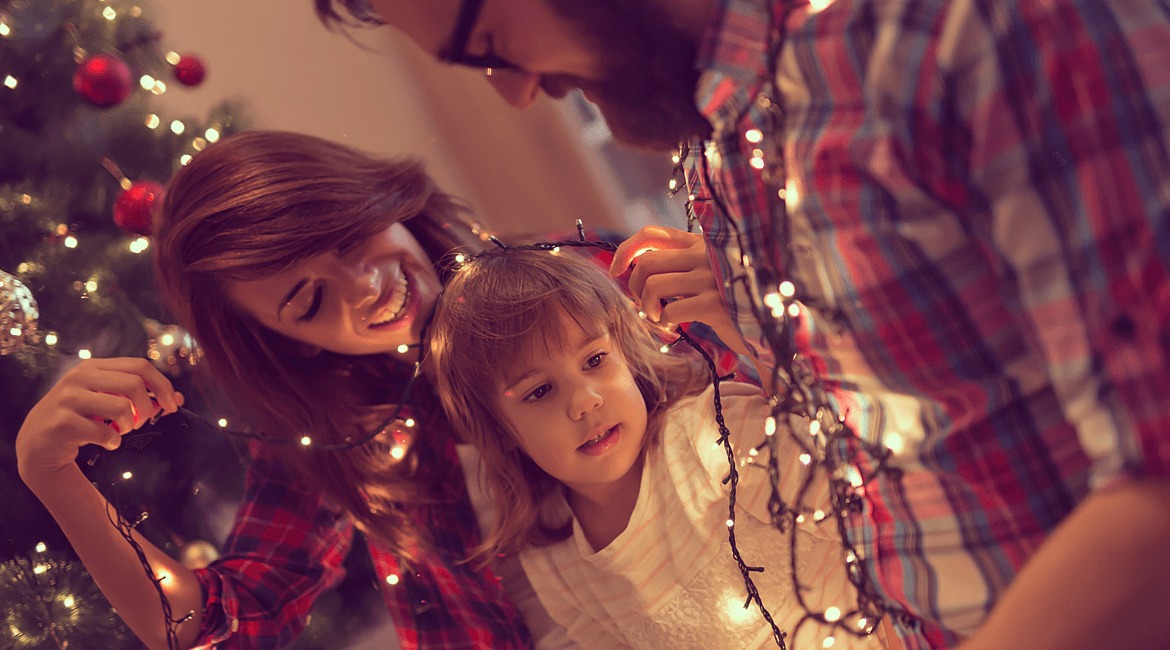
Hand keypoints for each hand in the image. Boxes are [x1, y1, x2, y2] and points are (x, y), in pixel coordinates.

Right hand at [16, 357, 182, 484]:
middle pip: (134, 384)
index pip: (139, 365)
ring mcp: (68, 398)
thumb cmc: (81, 419)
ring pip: (122, 407)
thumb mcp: (107, 401)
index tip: (173, 404)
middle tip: (140, 423)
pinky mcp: (62, 422)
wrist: (38, 443)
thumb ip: (139, 396)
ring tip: (119, 431)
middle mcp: (79, 376)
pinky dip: (113, 441)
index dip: (162, 384)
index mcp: (93, 367)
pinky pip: (105, 432)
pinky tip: (105, 442)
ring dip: (129, 425)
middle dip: (147, 408)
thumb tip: (178, 398)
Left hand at [609, 225, 746, 354]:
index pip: (652, 234)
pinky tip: (673, 326)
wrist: (765, 326)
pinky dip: (664, 321)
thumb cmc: (726, 301)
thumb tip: (634, 265)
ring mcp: (711, 278)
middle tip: (646, 304)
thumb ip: (676, 265)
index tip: (616, 270)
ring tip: (659, 317)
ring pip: (654, 285)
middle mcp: (705, 255)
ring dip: (648, 307)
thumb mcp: (703, 274)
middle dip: (636, 287)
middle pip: (646, 263)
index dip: (626, 250)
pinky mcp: (715, 304)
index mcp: (699, 244)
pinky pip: (670, 310)